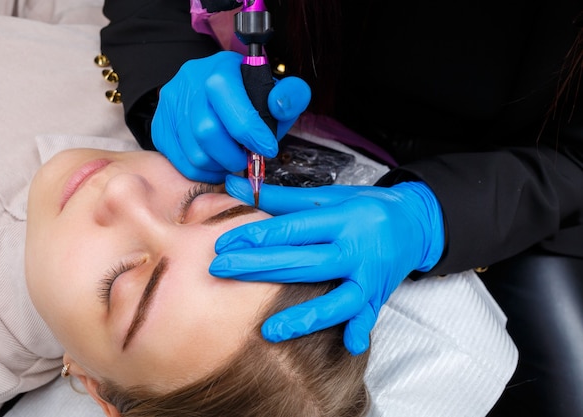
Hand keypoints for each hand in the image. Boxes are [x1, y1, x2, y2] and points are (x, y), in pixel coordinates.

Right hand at [151, 51, 310, 182]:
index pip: (229, 99)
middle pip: (206, 132)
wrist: (215, 95)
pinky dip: (204, 172)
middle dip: (233, 155)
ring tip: (231, 161)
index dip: (250, 131)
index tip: (268, 149)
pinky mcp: (160, 126)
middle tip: (246, 160)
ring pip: (193, 153)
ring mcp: (171, 104)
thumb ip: (290, 97)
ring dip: (219, 167)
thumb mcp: (276, 93)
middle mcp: (190, 81)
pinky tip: (216, 163)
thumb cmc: (250, 99)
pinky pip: (181, 163)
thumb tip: (281, 105)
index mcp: (221, 67)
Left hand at [209, 176, 445, 353]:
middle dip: (260, 267)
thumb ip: (280, 198)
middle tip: (221, 271)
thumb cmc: (363, 208)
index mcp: (342, 217)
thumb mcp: (327, 197)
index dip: (257, 235)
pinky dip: (361, 330)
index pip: (293, 228)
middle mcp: (356, 247)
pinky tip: (349, 345)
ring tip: (269, 330)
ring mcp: (370, 275)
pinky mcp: (380, 295)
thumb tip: (235, 186)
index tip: (224, 243)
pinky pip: (369, 315)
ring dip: (305, 316)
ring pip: (338, 299)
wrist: (414, 223)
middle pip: (305, 262)